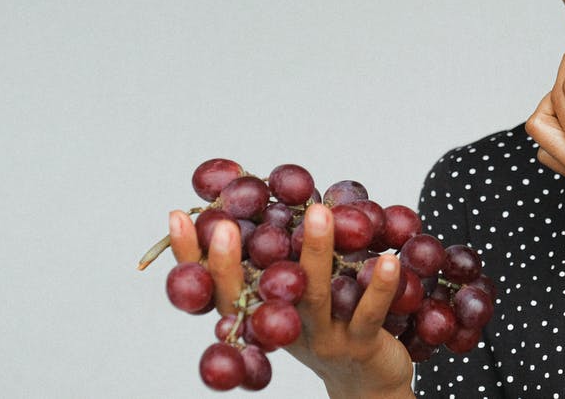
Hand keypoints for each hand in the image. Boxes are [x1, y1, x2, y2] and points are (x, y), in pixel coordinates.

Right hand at [168, 205, 414, 397]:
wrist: (368, 383)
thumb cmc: (331, 323)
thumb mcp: (301, 289)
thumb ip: (284, 250)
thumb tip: (272, 186)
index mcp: (263, 312)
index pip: (215, 286)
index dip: (192, 256)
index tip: (175, 216)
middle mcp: (284, 328)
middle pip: (252, 295)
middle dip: (232, 260)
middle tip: (225, 222)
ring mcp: (321, 338)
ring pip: (313, 295)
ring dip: (315, 252)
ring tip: (318, 212)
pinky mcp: (360, 345)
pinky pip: (368, 312)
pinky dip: (379, 285)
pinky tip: (388, 259)